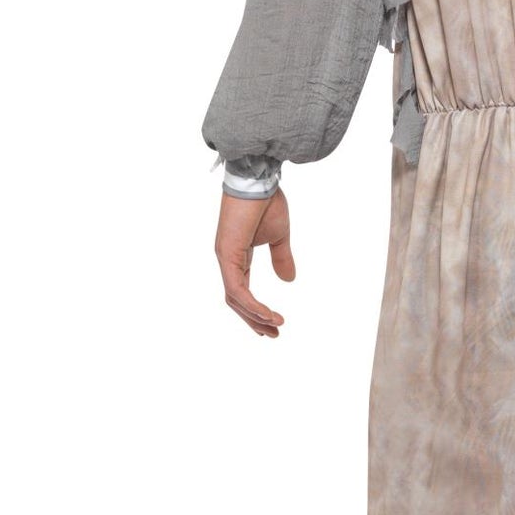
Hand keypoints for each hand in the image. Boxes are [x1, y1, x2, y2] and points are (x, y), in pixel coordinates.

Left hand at [215, 187, 294, 336]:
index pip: (242, 290)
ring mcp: (225, 257)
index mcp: (237, 255)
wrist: (259, 179)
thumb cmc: (267, 201)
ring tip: (275, 326)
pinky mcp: (227, 254)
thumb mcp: (279, 236)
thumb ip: (282, 258)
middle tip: (272, 335)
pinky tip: (267, 314)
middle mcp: (227, 259)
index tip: (273, 323)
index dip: (255, 309)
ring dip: (255, 316)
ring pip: (235, 299)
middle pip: (236, 300)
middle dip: (254, 320)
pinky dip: (252, 305)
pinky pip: (237, 289)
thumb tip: (288, 281)